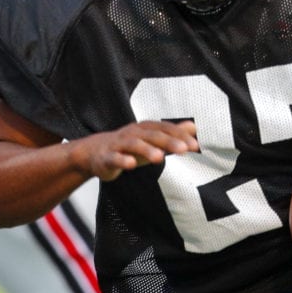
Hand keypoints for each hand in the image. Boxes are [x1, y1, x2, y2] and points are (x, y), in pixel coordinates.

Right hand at [74, 120, 198, 181]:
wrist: (95, 153)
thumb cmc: (130, 147)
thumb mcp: (153, 140)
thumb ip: (173, 134)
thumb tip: (195, 127)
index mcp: (146, 128)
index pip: (166, 129)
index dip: (181, 136)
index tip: (195, 145)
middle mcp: (134, 133)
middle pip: (153, 135)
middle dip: (169, 141)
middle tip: (184, 149)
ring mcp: (119, 144)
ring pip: (134, 144)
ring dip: (147, 149)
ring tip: (160, 157)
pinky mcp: (107, 157)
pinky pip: (115, 158)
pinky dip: (123, 160)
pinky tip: (131, 165)